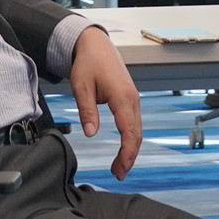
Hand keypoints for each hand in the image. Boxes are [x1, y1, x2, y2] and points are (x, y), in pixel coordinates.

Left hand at [66, 25, 142, 177]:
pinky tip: (123, 148)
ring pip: (137, 129)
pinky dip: (131, 138)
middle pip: (137, 134)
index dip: (127, 153)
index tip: (120, 169)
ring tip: (119, 166)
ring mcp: (133, 99)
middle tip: (118, 174)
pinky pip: (134, 122)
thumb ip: (87, 111)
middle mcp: (132, 99)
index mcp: (122, 97)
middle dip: (129, 156)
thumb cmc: (89, 62)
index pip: (129, 131)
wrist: (96, 44)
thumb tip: (91, 133)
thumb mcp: (81, 87)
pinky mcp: (130, 99)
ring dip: (131, 149)